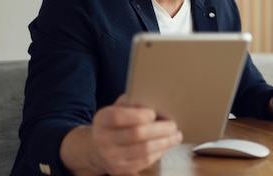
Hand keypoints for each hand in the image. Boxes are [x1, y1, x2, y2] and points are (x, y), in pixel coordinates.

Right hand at [60, 95, 182, 174]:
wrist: (96, 148)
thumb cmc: (114, 123)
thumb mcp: (117, 108)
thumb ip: (132, 103)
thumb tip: (155, 103)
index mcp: (102, 120)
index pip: (119, 117)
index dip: (140, 115)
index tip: (154, 113)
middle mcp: (103, 140)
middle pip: (137, 134)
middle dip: (160, 129)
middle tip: (173, 125)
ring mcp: (111, 157)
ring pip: (144, 150)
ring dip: (165, 142)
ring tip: (176, 136)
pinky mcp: (120, 170)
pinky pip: (145, 161)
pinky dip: (159, 152)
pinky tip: (166, 145)